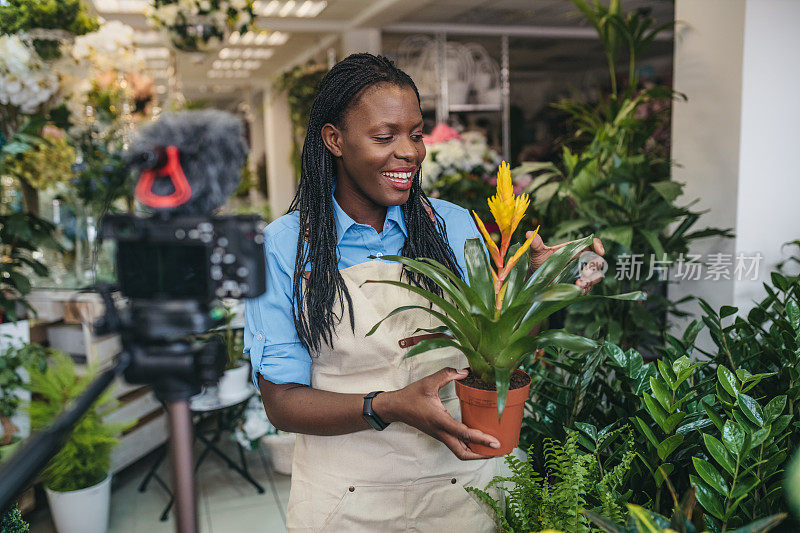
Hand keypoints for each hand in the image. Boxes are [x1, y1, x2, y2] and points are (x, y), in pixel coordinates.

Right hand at [377, 368, 500, 459]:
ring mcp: (439, 435)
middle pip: (463, 453)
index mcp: (440, 420)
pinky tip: (477, 440)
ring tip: (490, 449)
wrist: (395, 407)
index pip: (464, 434)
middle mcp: (441, 432)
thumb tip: (465, 372)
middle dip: (481, 454)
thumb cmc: (410, 396)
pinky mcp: (439, 434)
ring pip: (459, 451)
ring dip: (475, 453)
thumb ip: (447, 374)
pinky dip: (468, 447)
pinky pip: (455, 445)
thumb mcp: (428, 382)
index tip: (495, 443)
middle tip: (497, 451)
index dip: (481, 439)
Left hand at [526, 231, 605, 294]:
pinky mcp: (578, 286)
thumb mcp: (537, 252)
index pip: (591, 244)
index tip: (600, 251)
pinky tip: (577, 290)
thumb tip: (528, 233)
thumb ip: (536, 244)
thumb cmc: (538, 262)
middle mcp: (580, 261)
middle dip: (594, 267)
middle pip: (597, 262)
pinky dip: (584, 289)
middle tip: (585, 273)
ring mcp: (581, 274)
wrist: (535, 279)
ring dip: (591, 280)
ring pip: (595, 276)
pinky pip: (587, 288)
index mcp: (574, 249)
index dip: (598, 246)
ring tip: (579, 284)